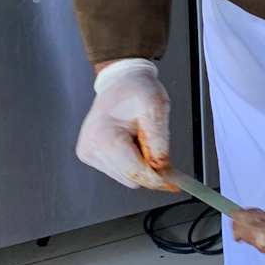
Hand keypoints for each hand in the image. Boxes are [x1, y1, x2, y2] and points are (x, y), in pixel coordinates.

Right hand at [75, 58, 176, 191]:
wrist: (121, 81)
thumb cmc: (136, 90)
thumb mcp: (156, 109)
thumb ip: (159, 142)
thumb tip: (163, 169)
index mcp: (103, 137)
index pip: (134, 172)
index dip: (158, 179)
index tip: (176, 183)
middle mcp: (90, 149)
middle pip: (131, 178)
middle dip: (149, 167)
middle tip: (156, 144)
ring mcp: (88, 154)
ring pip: (127, 178)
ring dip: (140, 163)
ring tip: (139, 136)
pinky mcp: (91, 156)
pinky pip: (120, 171)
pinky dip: (131, 160)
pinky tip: (130, 140)